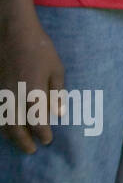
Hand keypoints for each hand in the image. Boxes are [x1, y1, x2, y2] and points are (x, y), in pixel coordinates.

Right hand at [0, 16, 63, 152]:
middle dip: (24, 141)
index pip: (37, 122)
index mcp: (33, 92)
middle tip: (32, 150)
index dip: (42, 134)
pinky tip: (6, 126)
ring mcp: (0, 93)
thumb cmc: (40, 48)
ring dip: (10, 135)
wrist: (12, 32)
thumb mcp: (56, 69)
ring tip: (19, 142)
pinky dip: (0, 122)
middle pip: (15, 127)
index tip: (47, 141)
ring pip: (2, 121)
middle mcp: (13, 96)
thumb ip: (57, 92)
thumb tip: (58, 114)